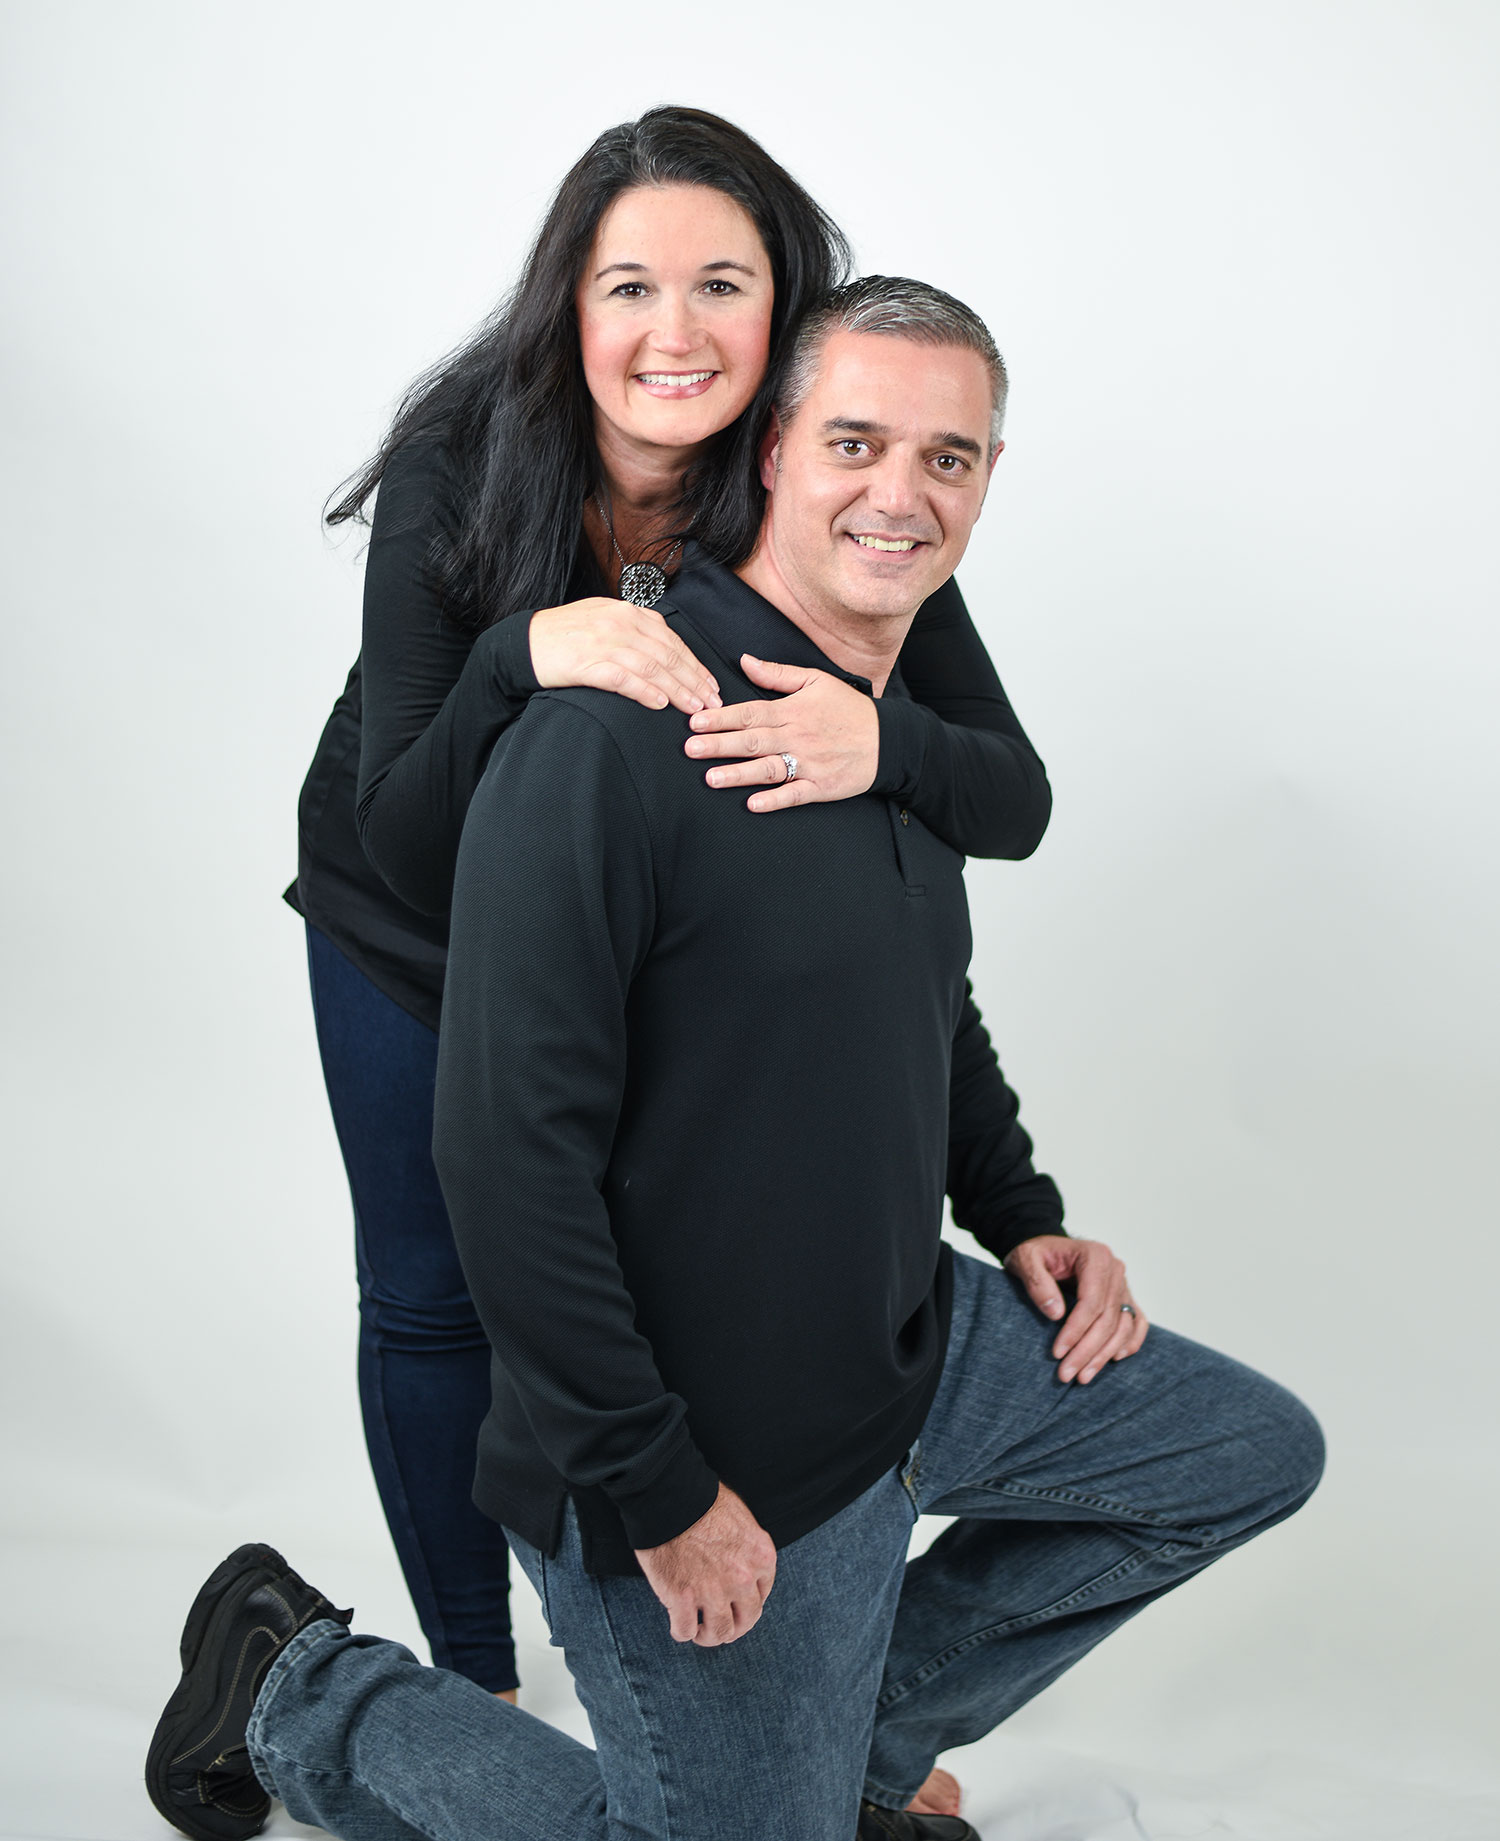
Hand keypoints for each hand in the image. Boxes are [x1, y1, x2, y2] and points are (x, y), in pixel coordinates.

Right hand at [529, 598, 720, 714]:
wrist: (523, 642)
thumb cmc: (565, 635)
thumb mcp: (604, 620)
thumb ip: (634, 630)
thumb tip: (665, 648)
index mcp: (628, 612)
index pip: (672, 640)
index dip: (695, 664)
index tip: (711, 684)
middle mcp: (620, 623)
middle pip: (668, 655)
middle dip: (695, 681)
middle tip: (714, 703)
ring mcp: (604, 642)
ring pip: (653, 667)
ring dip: (678, 690)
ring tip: (696, 708)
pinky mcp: (587, 662)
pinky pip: (624, 678)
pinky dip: (646, 691)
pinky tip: (661, 704)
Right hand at [634, 1484, 777, 1646]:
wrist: (669, 1496)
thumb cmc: (702, 1501)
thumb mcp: (742, 1520)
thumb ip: (747, 1550)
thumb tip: (745, 1570)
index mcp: (761, 1557)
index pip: (762, 1596)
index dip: (746, 1603)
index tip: (735, 1606)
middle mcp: (742, 1578)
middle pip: (746, 1621)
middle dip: (733, 1626)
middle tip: (719, 1625)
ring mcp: (713, 1591)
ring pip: (719, 1633)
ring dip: (709, 1636)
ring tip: (699, 1631)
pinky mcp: (682, 1599)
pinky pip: (685, 1631)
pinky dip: (681, 1631)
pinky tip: (678, 1623)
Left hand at [684, 654, 877, 811]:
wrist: (887, 740)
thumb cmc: (849, 709)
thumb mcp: (816, 680)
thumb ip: (778, 674)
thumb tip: (744, 661)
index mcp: (792, 711)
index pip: (750, 713)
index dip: (721, 717)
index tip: (695, 721)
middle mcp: (797, 737)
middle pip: (752, 741)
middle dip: (719, 745)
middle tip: (690, 749)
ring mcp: (809, 763)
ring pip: (768, 769)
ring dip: (739, 774)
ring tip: (711, 778)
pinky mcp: (821, 786)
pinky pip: (795, 794)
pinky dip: (775, 800)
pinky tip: (753, 804)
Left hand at [1003, 1235, 1148, 1383]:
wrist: (1045, 1250)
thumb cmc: (1035, 1254)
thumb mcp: (1025, 1260)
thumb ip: (1037, 1282)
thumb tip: (1056, 1314)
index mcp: (1096, 1256)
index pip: (1092, 1301)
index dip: (1076, 1331)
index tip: (1057, 1353)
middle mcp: (1115, 1269)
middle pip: (1108, 1318)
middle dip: (1087, 1350)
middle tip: (1066, 1374)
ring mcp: (1123, 1284)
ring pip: (1123, 1326)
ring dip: (1104, 1355)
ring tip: (1083, 1376)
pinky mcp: (1125, 1297)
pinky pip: (1137, 1322)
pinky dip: (1129, 1342)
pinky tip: (1113, 1359)